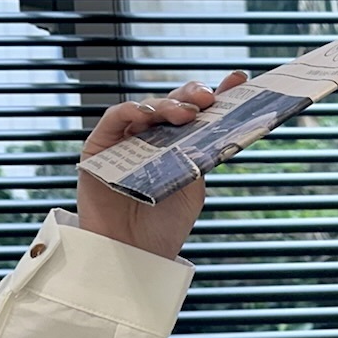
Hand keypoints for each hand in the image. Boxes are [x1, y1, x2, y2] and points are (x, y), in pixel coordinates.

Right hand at [76, 70, 248, 260]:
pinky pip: (114, 119)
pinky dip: (132, 111)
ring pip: (146, 108)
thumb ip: (205, 155)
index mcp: (176, 146)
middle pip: (172, 105)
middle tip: (209, 98)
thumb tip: (226, 126)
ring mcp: (125, 141)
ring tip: (186, 112)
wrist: (135, 257)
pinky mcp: (99, 148)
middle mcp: (151, 139)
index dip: (215, 94)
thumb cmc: (163, 228)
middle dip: (191, 95)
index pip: (196, 113)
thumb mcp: (194, 187)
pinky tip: (148, 115)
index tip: (238, 80)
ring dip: (168, 104)